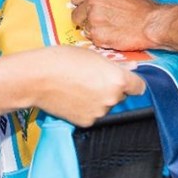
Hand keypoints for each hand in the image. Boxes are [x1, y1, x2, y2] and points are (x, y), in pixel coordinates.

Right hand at [27, 47, 146, 126]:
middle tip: (93, 78)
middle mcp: (113, 98)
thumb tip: (130, 67)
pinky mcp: (86, 122)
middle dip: (111, 89)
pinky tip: (73, 97)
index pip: (139, 87)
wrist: (38, 78)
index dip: (132, 82)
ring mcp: (100, 112)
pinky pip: (93, 114)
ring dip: (99, 99)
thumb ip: (114, 65)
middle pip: (121, 95)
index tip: (125, 80)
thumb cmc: (63, 60)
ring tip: (79, 86)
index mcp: (118, 80)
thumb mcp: (93, 55)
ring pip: (106, 105)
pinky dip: (86, 108)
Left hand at [71, 0, 170, 51]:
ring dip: (94, 31)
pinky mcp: (97, 36)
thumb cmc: (142, 9)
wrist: (152, 23)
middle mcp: (92, 2)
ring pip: (84, 29)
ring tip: (111, 29)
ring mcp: (93, 20)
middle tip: (98, 23)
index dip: (80, 5)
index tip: (84, 9)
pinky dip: (101, 40)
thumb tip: (91, 1)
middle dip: (84, 19)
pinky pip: (92, 40)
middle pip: (75, 14)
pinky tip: (113, 36)